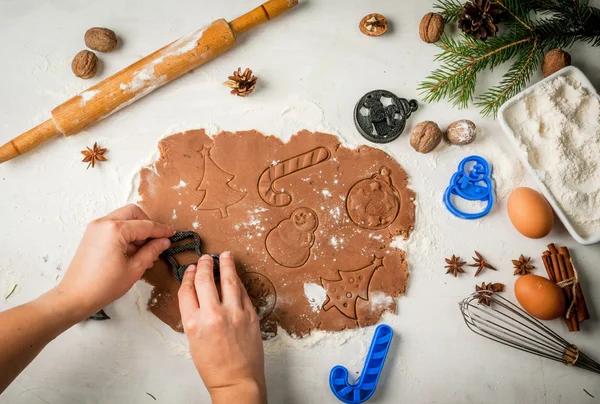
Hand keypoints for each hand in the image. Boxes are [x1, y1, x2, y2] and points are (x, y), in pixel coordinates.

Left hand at [56, 204, 174, 319]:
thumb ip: (151, 251)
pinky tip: (132, 252)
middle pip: (134, 213)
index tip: (173, 233)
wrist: (74, 297)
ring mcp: (96, 227)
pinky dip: (126, 234)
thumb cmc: (104, 286)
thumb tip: (164, 241)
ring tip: (145, 251)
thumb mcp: (134, 269)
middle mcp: (104, 223)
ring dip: (137, 230)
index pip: (145, 225)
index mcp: (115, 229)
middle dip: (148, 224)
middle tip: (157, 241)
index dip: (162, 230)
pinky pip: (114, 226)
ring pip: (124, 218)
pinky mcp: (92, 234)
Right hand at [178, 252, 265, 403]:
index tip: (190, 270)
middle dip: (204, 265)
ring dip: (226, 264)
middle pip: (205, 280)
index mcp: (193, 323)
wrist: (236, 380)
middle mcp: (213, 315)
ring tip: (225, 255)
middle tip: (205, 258)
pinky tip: (235, 275)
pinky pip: (243, 291)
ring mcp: (234, 313)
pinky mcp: (250, 315)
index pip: (187, 290)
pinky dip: (238, 281)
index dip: (188, 276)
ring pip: (228, 280)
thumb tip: (199, 294)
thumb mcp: (193, 340)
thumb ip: (194, 316)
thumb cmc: (213, 366)